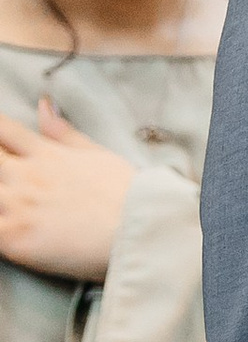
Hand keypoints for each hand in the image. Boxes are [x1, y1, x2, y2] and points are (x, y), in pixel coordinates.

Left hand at [0, 105, 134, 285]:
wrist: (139, 231)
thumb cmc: (126, 194)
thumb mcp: (96, 153)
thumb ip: (62, 132)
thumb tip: (43, 104)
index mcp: (44, 154)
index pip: (2, 129)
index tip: (0, 139)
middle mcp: (25, 175)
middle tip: (9, 177)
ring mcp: (16, 205)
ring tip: (8, 202)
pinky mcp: (13, 237)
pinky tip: (6, 226)